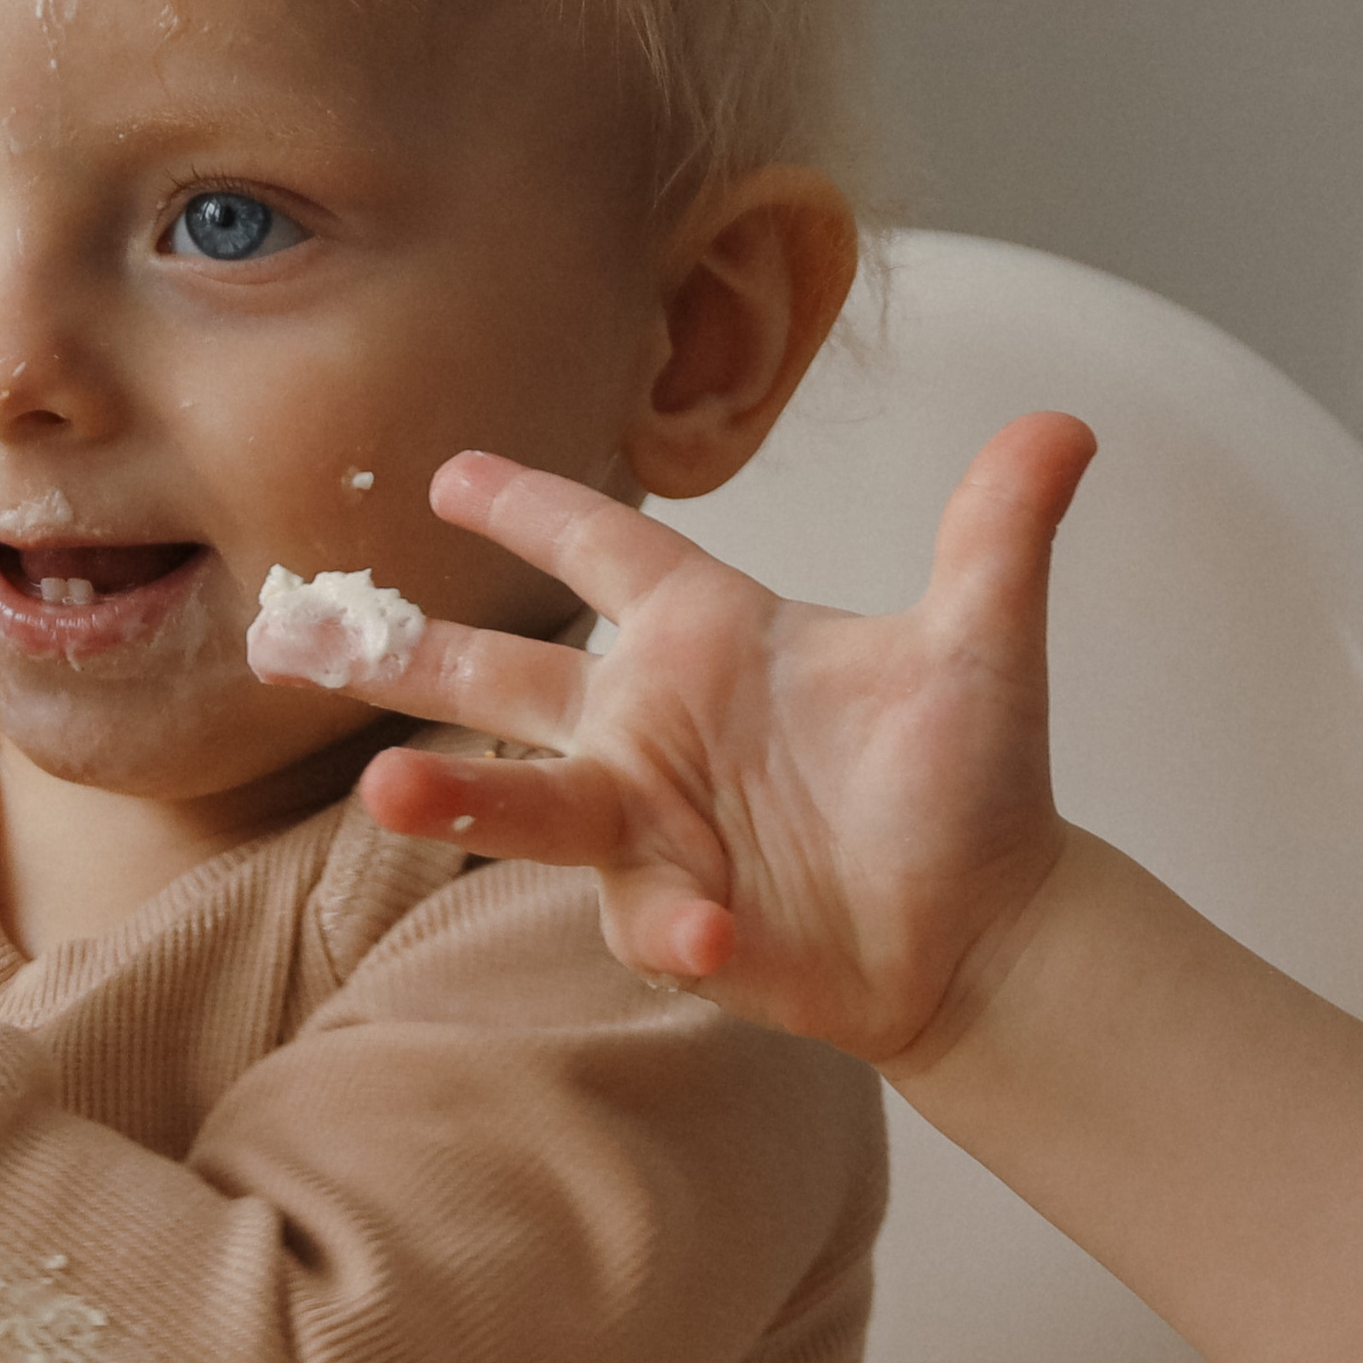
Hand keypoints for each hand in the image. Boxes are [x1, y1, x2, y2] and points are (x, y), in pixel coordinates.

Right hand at [349, 420, 1096, 1071]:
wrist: (983, 930)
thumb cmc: (968, 782)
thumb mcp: (984, 649)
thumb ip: (999, 536)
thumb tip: (1065, 426)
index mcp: (709, 635)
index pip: (600, 548)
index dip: (527, 506)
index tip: (445, 473)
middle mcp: (652, 725)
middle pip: (500, 676)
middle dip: (399, 654)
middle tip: (297, 631)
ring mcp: (649, 827)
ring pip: (527, 802)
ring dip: (457, 797)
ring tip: (388, 795)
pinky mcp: (671, 917)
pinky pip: (648, 916)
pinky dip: (679, 925)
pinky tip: (720, 937)